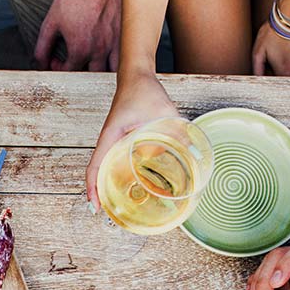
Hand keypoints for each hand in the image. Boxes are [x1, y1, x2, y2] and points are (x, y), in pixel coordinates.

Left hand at [35, 0, 120, 71]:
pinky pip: (123, 57)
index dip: (58, 69)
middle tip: (72, 63)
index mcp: (81, 50)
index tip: (57, 60)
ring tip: (91, 66)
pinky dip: (115, 62)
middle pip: (91, 77)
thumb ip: (42, 48)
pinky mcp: (124, 34)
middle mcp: (100, 50)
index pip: (69, 73)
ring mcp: (115, 43)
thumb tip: (39, 64)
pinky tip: (106, 55)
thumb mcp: (51, 23)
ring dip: (100, 73)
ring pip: (111, 72)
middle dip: (79, 75)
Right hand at [85, 71, 177, 202]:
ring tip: (112, 204)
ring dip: (104, 184)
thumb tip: (196, 154)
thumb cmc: (144, 91)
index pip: (95, 166)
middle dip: (98, 193)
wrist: (136, 76)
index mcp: (111, 136)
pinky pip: (112, 160)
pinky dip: (114, 173)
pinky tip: (126, 182)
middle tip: (104, 213)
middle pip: (96, 172)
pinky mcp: (118, 140)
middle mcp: (107, 141)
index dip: (93, 188)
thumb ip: (180, 132)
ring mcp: (111, 141)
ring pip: (103, 167)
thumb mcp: (165, 112)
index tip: (95, 206)